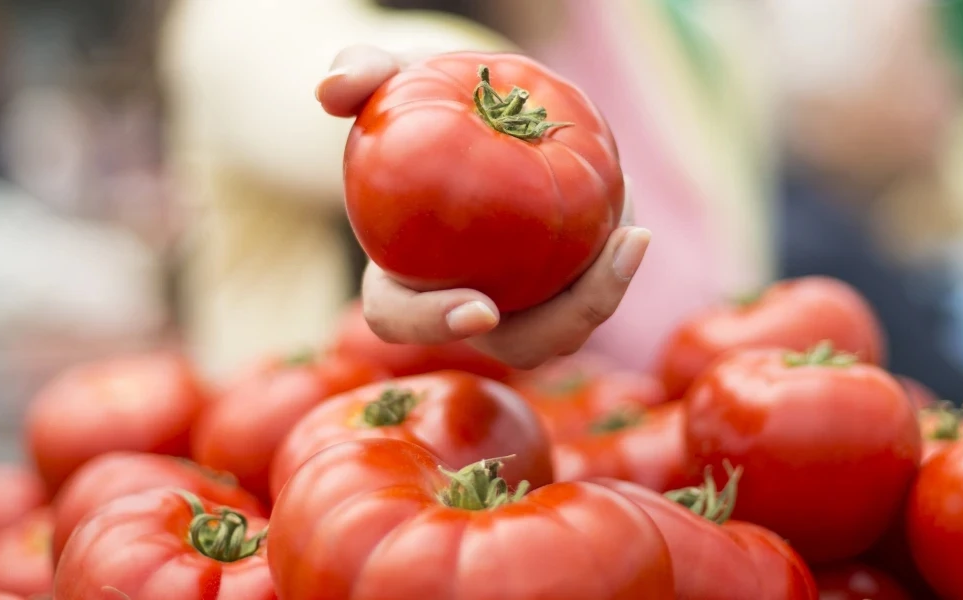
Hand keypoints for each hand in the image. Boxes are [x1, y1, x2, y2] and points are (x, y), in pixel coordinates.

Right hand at [317, 45, 650, 368]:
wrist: (459, 117)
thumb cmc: (416, 104)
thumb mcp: (388, 80)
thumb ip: (361, 79)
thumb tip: (332, 89)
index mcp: (397, 280)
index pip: (403, 320)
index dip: (435, 326)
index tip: (480, 307)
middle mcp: (458, 305)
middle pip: (512, 344)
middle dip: (563, 322)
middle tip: (602, 263)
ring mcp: (514, 303)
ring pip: (563, 327)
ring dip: (603, 291)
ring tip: (631, 231)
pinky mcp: (558, 285)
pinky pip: (587, 287)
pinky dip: (611, 257)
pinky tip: (627, 200)